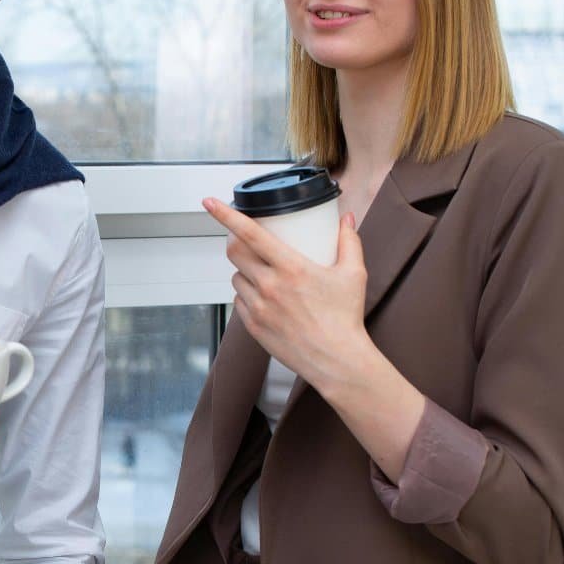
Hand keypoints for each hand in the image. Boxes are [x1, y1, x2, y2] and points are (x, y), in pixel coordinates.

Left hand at [204, 198, 371, 391]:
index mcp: (291, 268)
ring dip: (245, 271)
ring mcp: (258, 307)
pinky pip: (238, 301)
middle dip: (236, 242)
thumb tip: (345, 219)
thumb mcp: (354, 274)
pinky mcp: (252, 326)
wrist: (337, 361)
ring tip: (264, 274)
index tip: (209, 202)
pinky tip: (263, 297)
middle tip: (248, 241)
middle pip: (234, 252)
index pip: (250, 233)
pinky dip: (246, 295)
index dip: (226, 215)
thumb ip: (349, 241)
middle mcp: (270, 286)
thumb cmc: (345, 318)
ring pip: (236, 277)